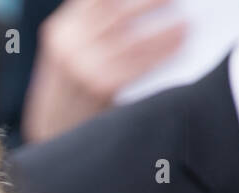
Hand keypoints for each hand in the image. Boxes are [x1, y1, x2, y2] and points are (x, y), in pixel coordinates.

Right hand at [22, 0, 185, 142]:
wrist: (52, 134)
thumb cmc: (69, 91)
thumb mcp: (67, 52)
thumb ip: (91, 27)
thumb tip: (136, 7)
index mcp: (61, 29)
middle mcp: (69, 44)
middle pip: (119, 12)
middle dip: (150, 2)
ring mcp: (83, 66)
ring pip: (134, 38)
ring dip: (165, 29)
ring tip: (185, 24)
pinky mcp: (101, 86)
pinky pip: (140, 63)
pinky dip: (163, 51)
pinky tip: (178, 44)